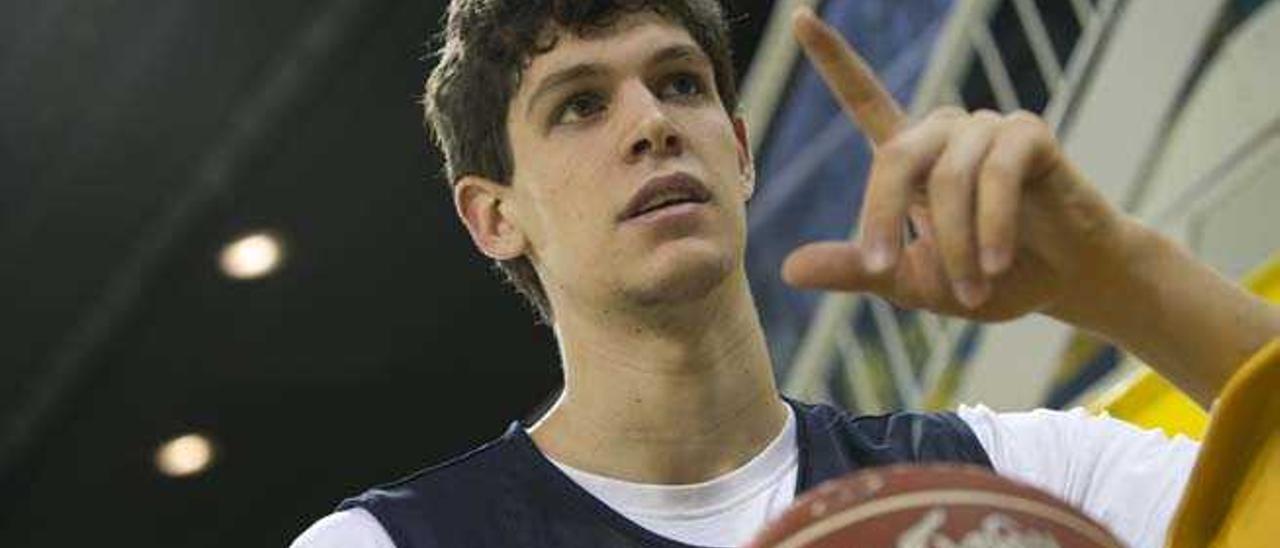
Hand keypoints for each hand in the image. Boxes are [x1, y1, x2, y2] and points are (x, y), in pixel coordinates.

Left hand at [780, 7, 1133, 323]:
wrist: (1061, 286)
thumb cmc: (982, 279)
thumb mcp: (910, 282)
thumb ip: (855, 272)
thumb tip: (788, 270)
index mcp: (909, 157)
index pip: (865, 98)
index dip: (834, 59)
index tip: (800, 19)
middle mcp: (944, 132)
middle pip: (894, 158)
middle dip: (884, 218)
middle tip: (883, 269)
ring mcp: (987, 127)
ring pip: (949, 178)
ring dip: (955, 242)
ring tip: (971, 291)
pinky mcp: (1030, 135)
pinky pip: (997, 174)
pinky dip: (992, 225)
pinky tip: (996, 264)